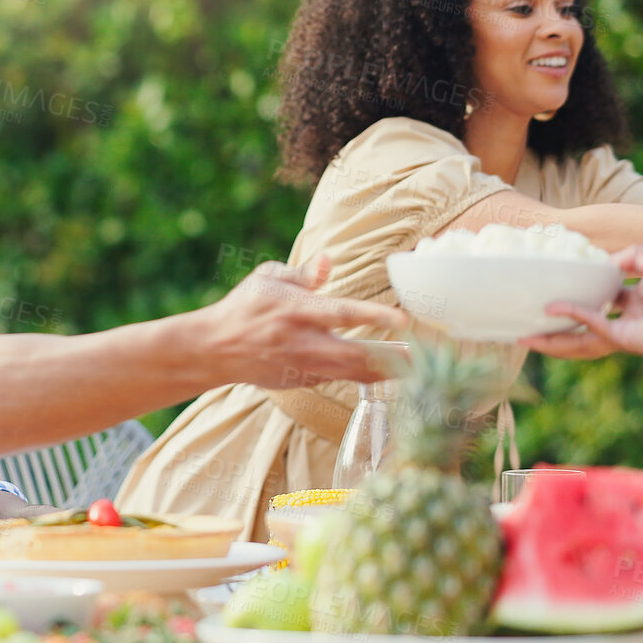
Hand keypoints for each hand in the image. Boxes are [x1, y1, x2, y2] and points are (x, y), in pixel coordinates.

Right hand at [201, 257, 409, 389]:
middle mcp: (302, 342)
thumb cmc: (245, 306)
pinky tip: (387, 373)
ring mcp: (301, 367)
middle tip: (426, 358)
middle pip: (355, 355)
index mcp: (296, 311)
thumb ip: (303, 273)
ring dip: (386, 372)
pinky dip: (364, 377)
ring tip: (418, 368)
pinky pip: (339, 380)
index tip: (404, 320)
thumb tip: (330, 259)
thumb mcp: (269, 278)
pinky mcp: (301, 382)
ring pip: (352, 374)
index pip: (342, 313)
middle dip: (392, 358)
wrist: (215, 349)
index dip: (375, 317)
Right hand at [520, 247, 642, 357]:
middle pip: (579, 330)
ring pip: (578, 340)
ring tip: (524, 338)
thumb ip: (632, 256)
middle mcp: (623, 322)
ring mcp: (622, 333)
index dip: (573, 301)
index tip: (551, 292)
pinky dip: (573, 316)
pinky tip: (554, 309)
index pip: (595, 306)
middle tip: (527, 327)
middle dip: (552, 332)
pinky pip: (592, 325)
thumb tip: (607, 259)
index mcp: (631, 306)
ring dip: (551, 340)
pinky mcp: (624, 338)